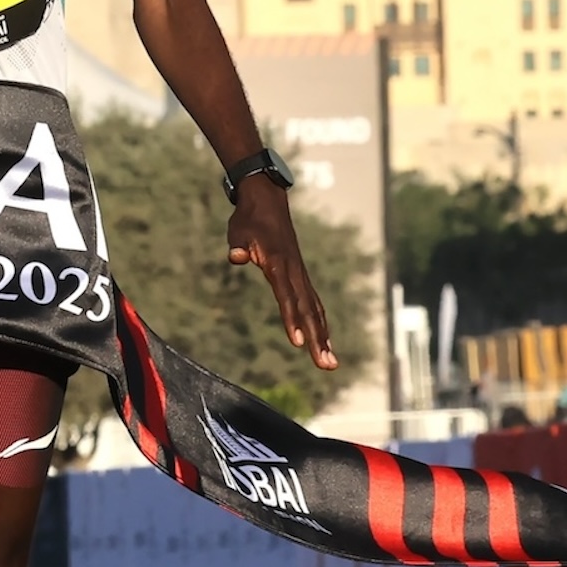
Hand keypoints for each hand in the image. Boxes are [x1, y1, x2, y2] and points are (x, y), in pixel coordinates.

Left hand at [227, 182, 338, 371]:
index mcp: (278, 264)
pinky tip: (325, 340)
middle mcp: (294, 272)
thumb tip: (236, 256)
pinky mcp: (299, 276)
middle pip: (307, 310)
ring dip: (323, 337)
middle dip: (316, 339)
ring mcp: (299, 274)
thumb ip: (238, 245)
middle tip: (326, 365)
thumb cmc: (249, 219)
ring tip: (330, 363)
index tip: (297, 342)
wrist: (266, 200)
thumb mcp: (238, 230)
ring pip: (314, 310)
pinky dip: (320, 322)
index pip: (286, 297)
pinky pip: (313, 303)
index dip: (291, 319)